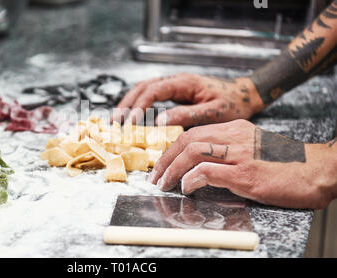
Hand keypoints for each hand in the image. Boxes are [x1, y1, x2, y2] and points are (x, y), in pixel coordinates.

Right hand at [112, 73, 263, 126]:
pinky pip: (151, 95)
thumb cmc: (233, 104)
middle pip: (143, 87)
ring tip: (118, 119)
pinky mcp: (175, 92)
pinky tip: (132, 116)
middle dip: (127, 104)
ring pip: (144, 89)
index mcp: (184, 83)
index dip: (139, 106)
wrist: (245, 95)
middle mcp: (176, 80)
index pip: (154, 91)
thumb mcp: (213, 112)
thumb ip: (186, 115)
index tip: (130, 122)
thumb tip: (160, 121)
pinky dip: (139, 104)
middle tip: (115, 122)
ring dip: (129, 103)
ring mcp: (174, 85)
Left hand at [147, 119, 336, 208]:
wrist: (318, 169)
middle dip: (165, 158)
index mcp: (235, 129)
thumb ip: (229, 151)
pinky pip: (208, 171)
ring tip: (163, 184)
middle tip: (156, 176)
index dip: (172, 148)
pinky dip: (192, 178)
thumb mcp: (254, 148)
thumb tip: (203, 166)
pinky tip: (187, 187)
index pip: (193, 133)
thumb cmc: (286, 163)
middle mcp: (235, 137)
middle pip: (187, 140)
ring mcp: (240, 154)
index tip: (162, 163)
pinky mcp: (246, 173)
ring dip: (172, 169)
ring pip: (193, 152)